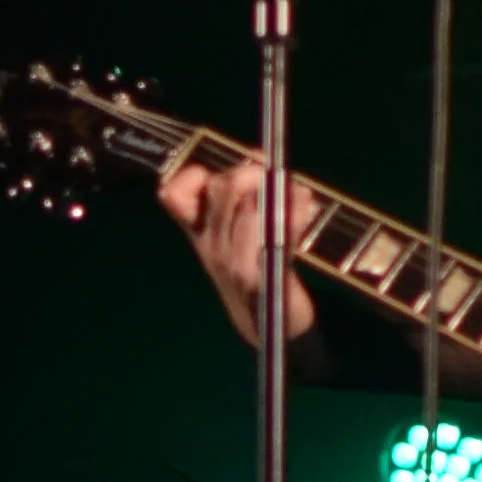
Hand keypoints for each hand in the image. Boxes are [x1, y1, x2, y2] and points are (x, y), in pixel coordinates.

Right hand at [155, 153, 311, 346]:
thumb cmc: (257, 267)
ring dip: (281, 193)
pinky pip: (275, 237)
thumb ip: (248, 192)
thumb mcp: (241, 229)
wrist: (270, 325)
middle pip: (224, 188)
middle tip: (277, 177)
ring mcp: (232, 262)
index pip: (174, 194)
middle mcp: (210, 244)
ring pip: (251, 209)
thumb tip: (260, 156)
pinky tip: (307, 210)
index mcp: (200, 230)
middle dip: (254, 173)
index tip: (235, 170)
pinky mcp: (259, 277)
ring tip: (299, 195)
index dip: (198, 174)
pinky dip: (295, 216)